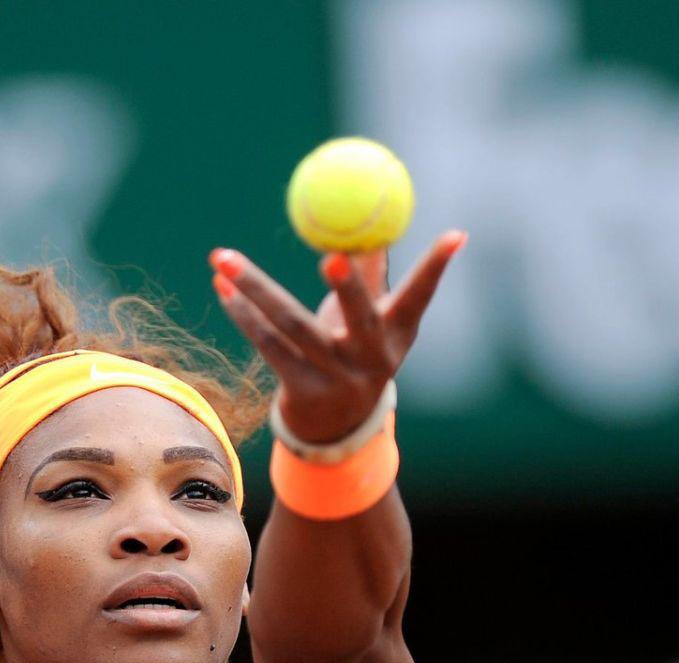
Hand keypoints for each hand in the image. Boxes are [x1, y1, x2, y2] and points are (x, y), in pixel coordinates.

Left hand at [209, 230, 464, 443]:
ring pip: (292, 325)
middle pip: (359, 316)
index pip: (420, 296)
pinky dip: (243, 313)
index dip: (437, 267)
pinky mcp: (301, 391)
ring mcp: (336, 378)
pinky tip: (222, 287)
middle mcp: (371, 358)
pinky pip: (268, 344)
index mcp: (396, 335)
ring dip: (255, 287)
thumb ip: (372, 272)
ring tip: (223, 257)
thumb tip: (376, 219)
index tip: (456, 235)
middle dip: (348, 285)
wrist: (334, 427)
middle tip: (330, 255)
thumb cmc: (355, 353)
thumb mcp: (374, 320)